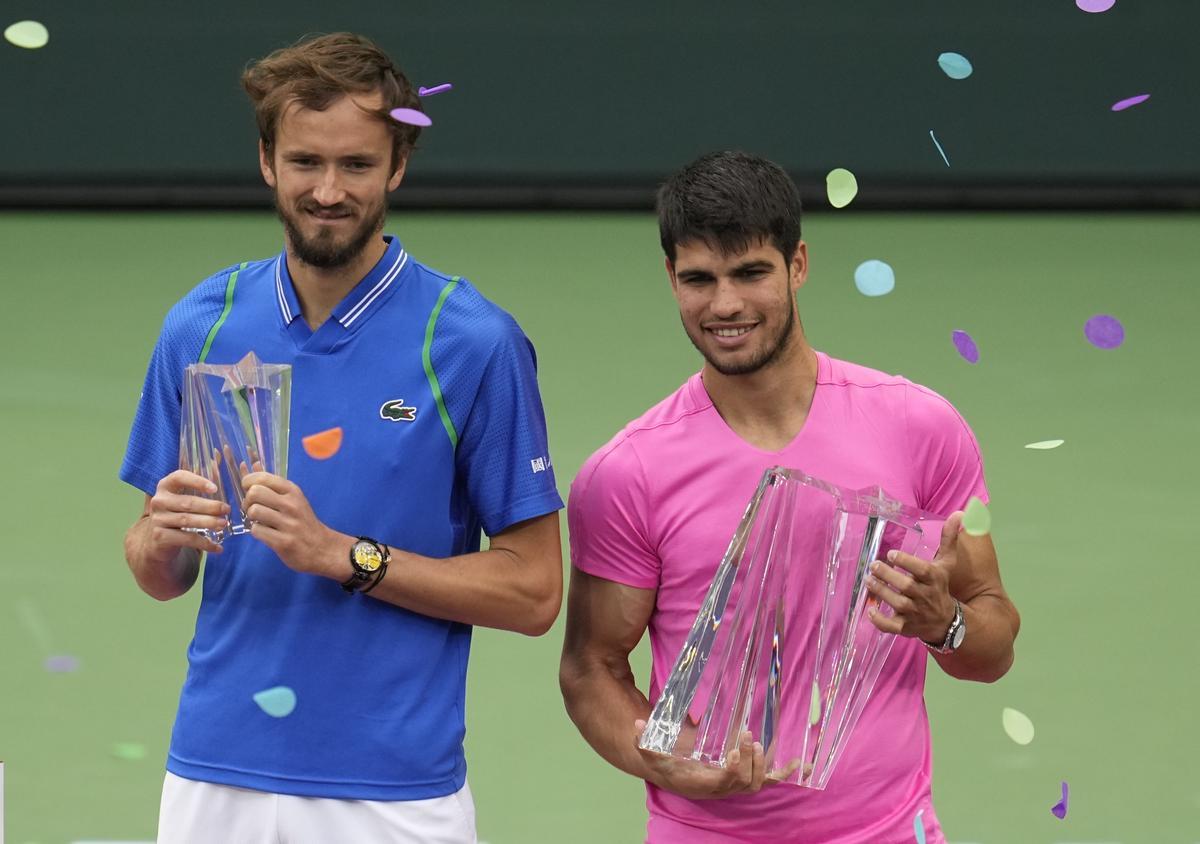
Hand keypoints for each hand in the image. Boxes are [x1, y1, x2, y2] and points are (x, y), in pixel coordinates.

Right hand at [145, 469, 229, 558]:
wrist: (158, 542)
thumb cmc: (179, 513)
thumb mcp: (186, 496)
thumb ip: (201, 481)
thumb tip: (219, 456)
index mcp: (165, 485)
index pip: (179, 477)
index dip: (197, 481)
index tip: (215, 488)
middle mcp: (159, 501)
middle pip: (188, 502)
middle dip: (210, 506)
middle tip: (227, 509)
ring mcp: (158, 519)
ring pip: (187, 521)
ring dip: (208, 523)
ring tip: (224, 524)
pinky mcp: (160, 537)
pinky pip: (186, 539)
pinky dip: (205, 543)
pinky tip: (218, 547)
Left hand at [241, 472, 337, 576]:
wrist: (321, 547)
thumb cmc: (303, 521)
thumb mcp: (291, 498)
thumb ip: (270, 482)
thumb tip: (252, 463)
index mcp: (292, 491)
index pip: (262, 477)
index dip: (248, 482)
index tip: (249, 490)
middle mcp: (291, 504)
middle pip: (254, 492)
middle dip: (247, 501)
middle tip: (253, 508)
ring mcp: (288, 523)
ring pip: (253, 511)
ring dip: (251, 518)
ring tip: (259, 521)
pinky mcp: (283, 541)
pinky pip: (256, 530)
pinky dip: (256, 532)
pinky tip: (265, 533)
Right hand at [634, 720, 780, 799]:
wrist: (675, 775)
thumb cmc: (666, 764)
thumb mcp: (652, 754)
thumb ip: (644, 741)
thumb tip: (638, 724)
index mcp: (705, 783)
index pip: (725, 782)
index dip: (734, 770)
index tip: (734, 752)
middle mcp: (723, 788)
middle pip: (745, 784)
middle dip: (750, 763)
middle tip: (747, 738)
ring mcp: (735, 784)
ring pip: (757, 784)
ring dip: (762, 766)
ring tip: (758, 744)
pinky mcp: (744, 778)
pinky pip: (769, 780)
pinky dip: (786, 773)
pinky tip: (803, 764)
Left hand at [866, 512, 962, 643]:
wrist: (947, 622)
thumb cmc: (941, 587)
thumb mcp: (946, 563)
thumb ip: (949, 539)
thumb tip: (959, 513)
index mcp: (934, 579)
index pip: (922, 570)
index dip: (907, 562)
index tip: (892, 554)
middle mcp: (925, 596)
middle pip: (906, 586)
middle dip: (888, 576)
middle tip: (874, 565)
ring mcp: (915, 613)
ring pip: (897, 604)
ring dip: (881, 592)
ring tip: (868, 580)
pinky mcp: (906, 627)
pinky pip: (892, 627)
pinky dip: (880, 622)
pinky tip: (870, 611)